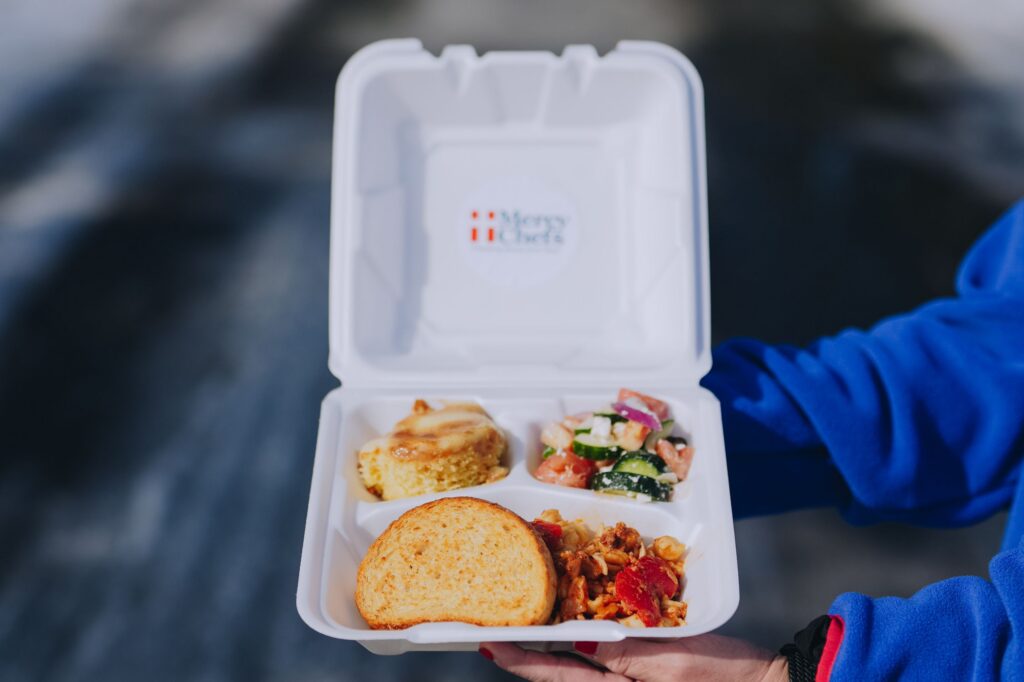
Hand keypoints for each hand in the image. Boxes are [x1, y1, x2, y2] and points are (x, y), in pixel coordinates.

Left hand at [479, 634, 787, 681]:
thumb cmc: (728, 678)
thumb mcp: (674, 664)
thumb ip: (623, 656)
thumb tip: (574, 644)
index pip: (557, 678)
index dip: (520, 662)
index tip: (489, 644)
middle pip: (562, 677)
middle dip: (530, 657)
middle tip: (499, 631)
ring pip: (579, 671)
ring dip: (553, 652)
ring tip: (528, 627)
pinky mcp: (647, 678)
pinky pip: (604, 667)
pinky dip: (584, 648)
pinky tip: (576, 630)